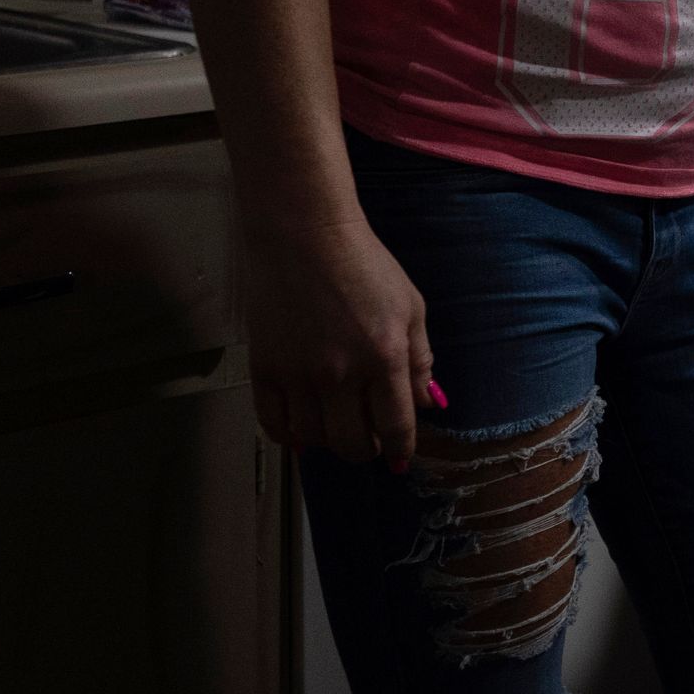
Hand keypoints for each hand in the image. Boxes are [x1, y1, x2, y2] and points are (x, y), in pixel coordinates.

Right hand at [244, 213, 437, 468]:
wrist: (304, 234)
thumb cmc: (364, 265)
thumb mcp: (410, 306)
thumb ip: (420, 359)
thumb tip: (429, 403)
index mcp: (384, 357)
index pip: (396, 426)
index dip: (401, 449)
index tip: (401, 459)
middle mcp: (341, 373)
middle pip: (353, 444)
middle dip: (366, 450)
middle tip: (367, 440)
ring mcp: (298, 374)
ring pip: (314, 439)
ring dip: (328, 443)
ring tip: (335, 427)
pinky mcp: (265, 368)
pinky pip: (274, 424)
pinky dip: (289, 436)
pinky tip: (300, 428)